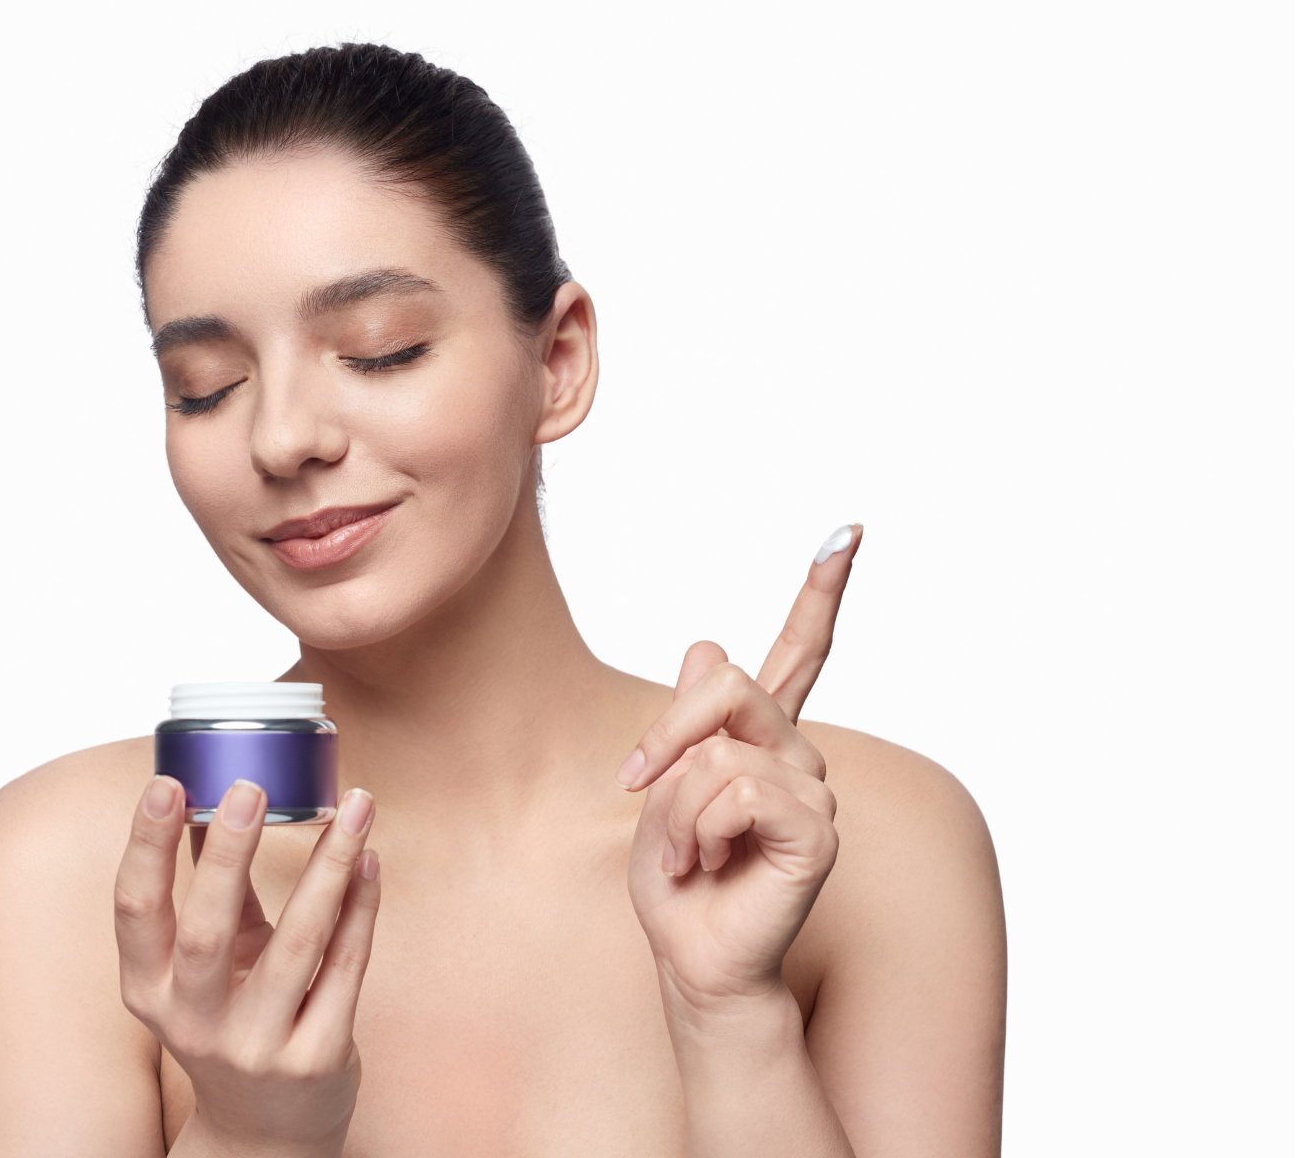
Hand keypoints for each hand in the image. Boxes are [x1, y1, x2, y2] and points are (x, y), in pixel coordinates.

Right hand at [115, 777, 380, 1156]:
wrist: (266, 1131)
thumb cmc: (233, 1021)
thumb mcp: (208, 965)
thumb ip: (214, 887)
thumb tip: (217, 794)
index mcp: (150, 991)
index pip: (134, 911)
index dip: (145, 846)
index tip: (167, 783)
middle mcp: (195, 1023)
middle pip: (207, 931)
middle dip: (230, 854)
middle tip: (254, 786)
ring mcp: (258, 1046)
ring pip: (299, 943)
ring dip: (329, 865)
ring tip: (355, 807)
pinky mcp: (317, 1057)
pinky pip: (346, 966)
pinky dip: (361, 906)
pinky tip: (368, 860)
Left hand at [622, 524, 861, 1020]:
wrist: (692, 957)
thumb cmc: (678, 883)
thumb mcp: (660, 789)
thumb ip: (689, 725)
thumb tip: (706, 643)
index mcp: (763, 740)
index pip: (800, 653)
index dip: (821, 592)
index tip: (848, 532)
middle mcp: (797, 758)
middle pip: (727, 688)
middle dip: (665, 738)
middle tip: (639, 788)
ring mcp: (814, 792)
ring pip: (719, 753)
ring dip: (677, 810)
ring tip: (689, 855)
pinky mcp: (818, 831)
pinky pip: (740, 790)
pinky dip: (701, 829)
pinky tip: (709, 862)